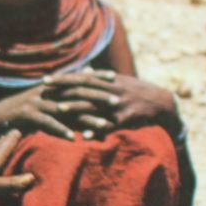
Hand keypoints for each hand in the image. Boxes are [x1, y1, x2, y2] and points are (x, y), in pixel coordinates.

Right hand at [0, 70, 120, 147]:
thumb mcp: (45, 99)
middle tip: (117, 103)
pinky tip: (73, 139)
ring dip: (85, 119)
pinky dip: (60, 131)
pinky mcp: (28, 115)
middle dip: (97, 97)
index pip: (77, 78)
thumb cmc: (25, 110)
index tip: (115, 78)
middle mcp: (46, 91)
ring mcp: (37, 102)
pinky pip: (47, 124)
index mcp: (51, 86)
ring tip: (103, 126)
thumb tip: (83, 80)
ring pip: (66, 110)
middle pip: (76, 93)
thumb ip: (65, 92)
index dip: (96, 77)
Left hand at [44, 71, 178, 132]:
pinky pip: (110, 125)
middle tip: (43, 91)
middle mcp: (111, 90)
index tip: (46, 79)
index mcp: (108, 81)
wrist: (161, 103)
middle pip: (83, 88)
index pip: (81, 77)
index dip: (63, 78)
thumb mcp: (120, 81)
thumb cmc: (137, 92)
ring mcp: (119, 104)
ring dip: (76, 108)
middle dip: (62, 89)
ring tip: (59, 110)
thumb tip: (86, 70)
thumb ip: (101, 77)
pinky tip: (84, 135)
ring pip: (94, 105)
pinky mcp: (127, 117)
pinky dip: (97, 129)